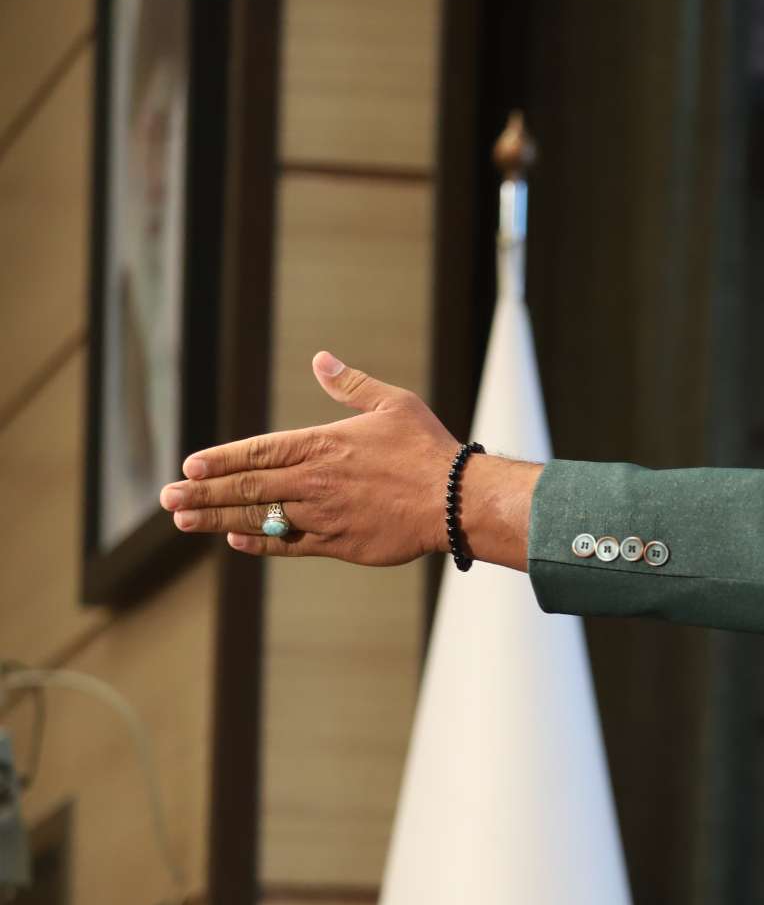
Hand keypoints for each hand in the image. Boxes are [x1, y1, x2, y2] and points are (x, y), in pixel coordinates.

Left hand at [157, 351, 458, 564]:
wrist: (455, 500)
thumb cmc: (426, 449)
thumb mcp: (393, 404)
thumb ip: (350, 385)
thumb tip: (320, 360)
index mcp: (323, 445)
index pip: (257, 452)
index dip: (220, 459)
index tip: (189, 466)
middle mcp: (314, 482)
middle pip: (247, 488)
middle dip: (202, 493)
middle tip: (167, 498)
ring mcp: (322, 516)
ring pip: (259, 518)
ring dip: (217, 519)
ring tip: (184, 520)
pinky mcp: (337, 544)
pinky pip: (288, 545)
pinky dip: (259, 541)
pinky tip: (235, 539)